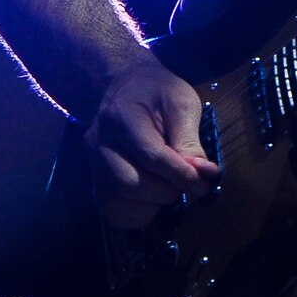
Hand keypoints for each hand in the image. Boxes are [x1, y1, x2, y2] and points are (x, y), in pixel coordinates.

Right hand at [82, 58, 220, 229]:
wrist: (125, 83)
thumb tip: (204, 174)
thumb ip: (190, 139)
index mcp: (121, 115)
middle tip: (186, 183)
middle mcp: (100, 141)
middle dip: (166, 190)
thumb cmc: (157, 90)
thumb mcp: (181, 102)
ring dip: (151, 204)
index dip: (180, 174)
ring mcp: (92, 161)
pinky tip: (152, 201)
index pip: (150, 156)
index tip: (203, 183)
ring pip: (116, 200)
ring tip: (168, 188)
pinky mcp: (94, 176)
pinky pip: (109, 208)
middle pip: (130, 183)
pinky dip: (134, 214)